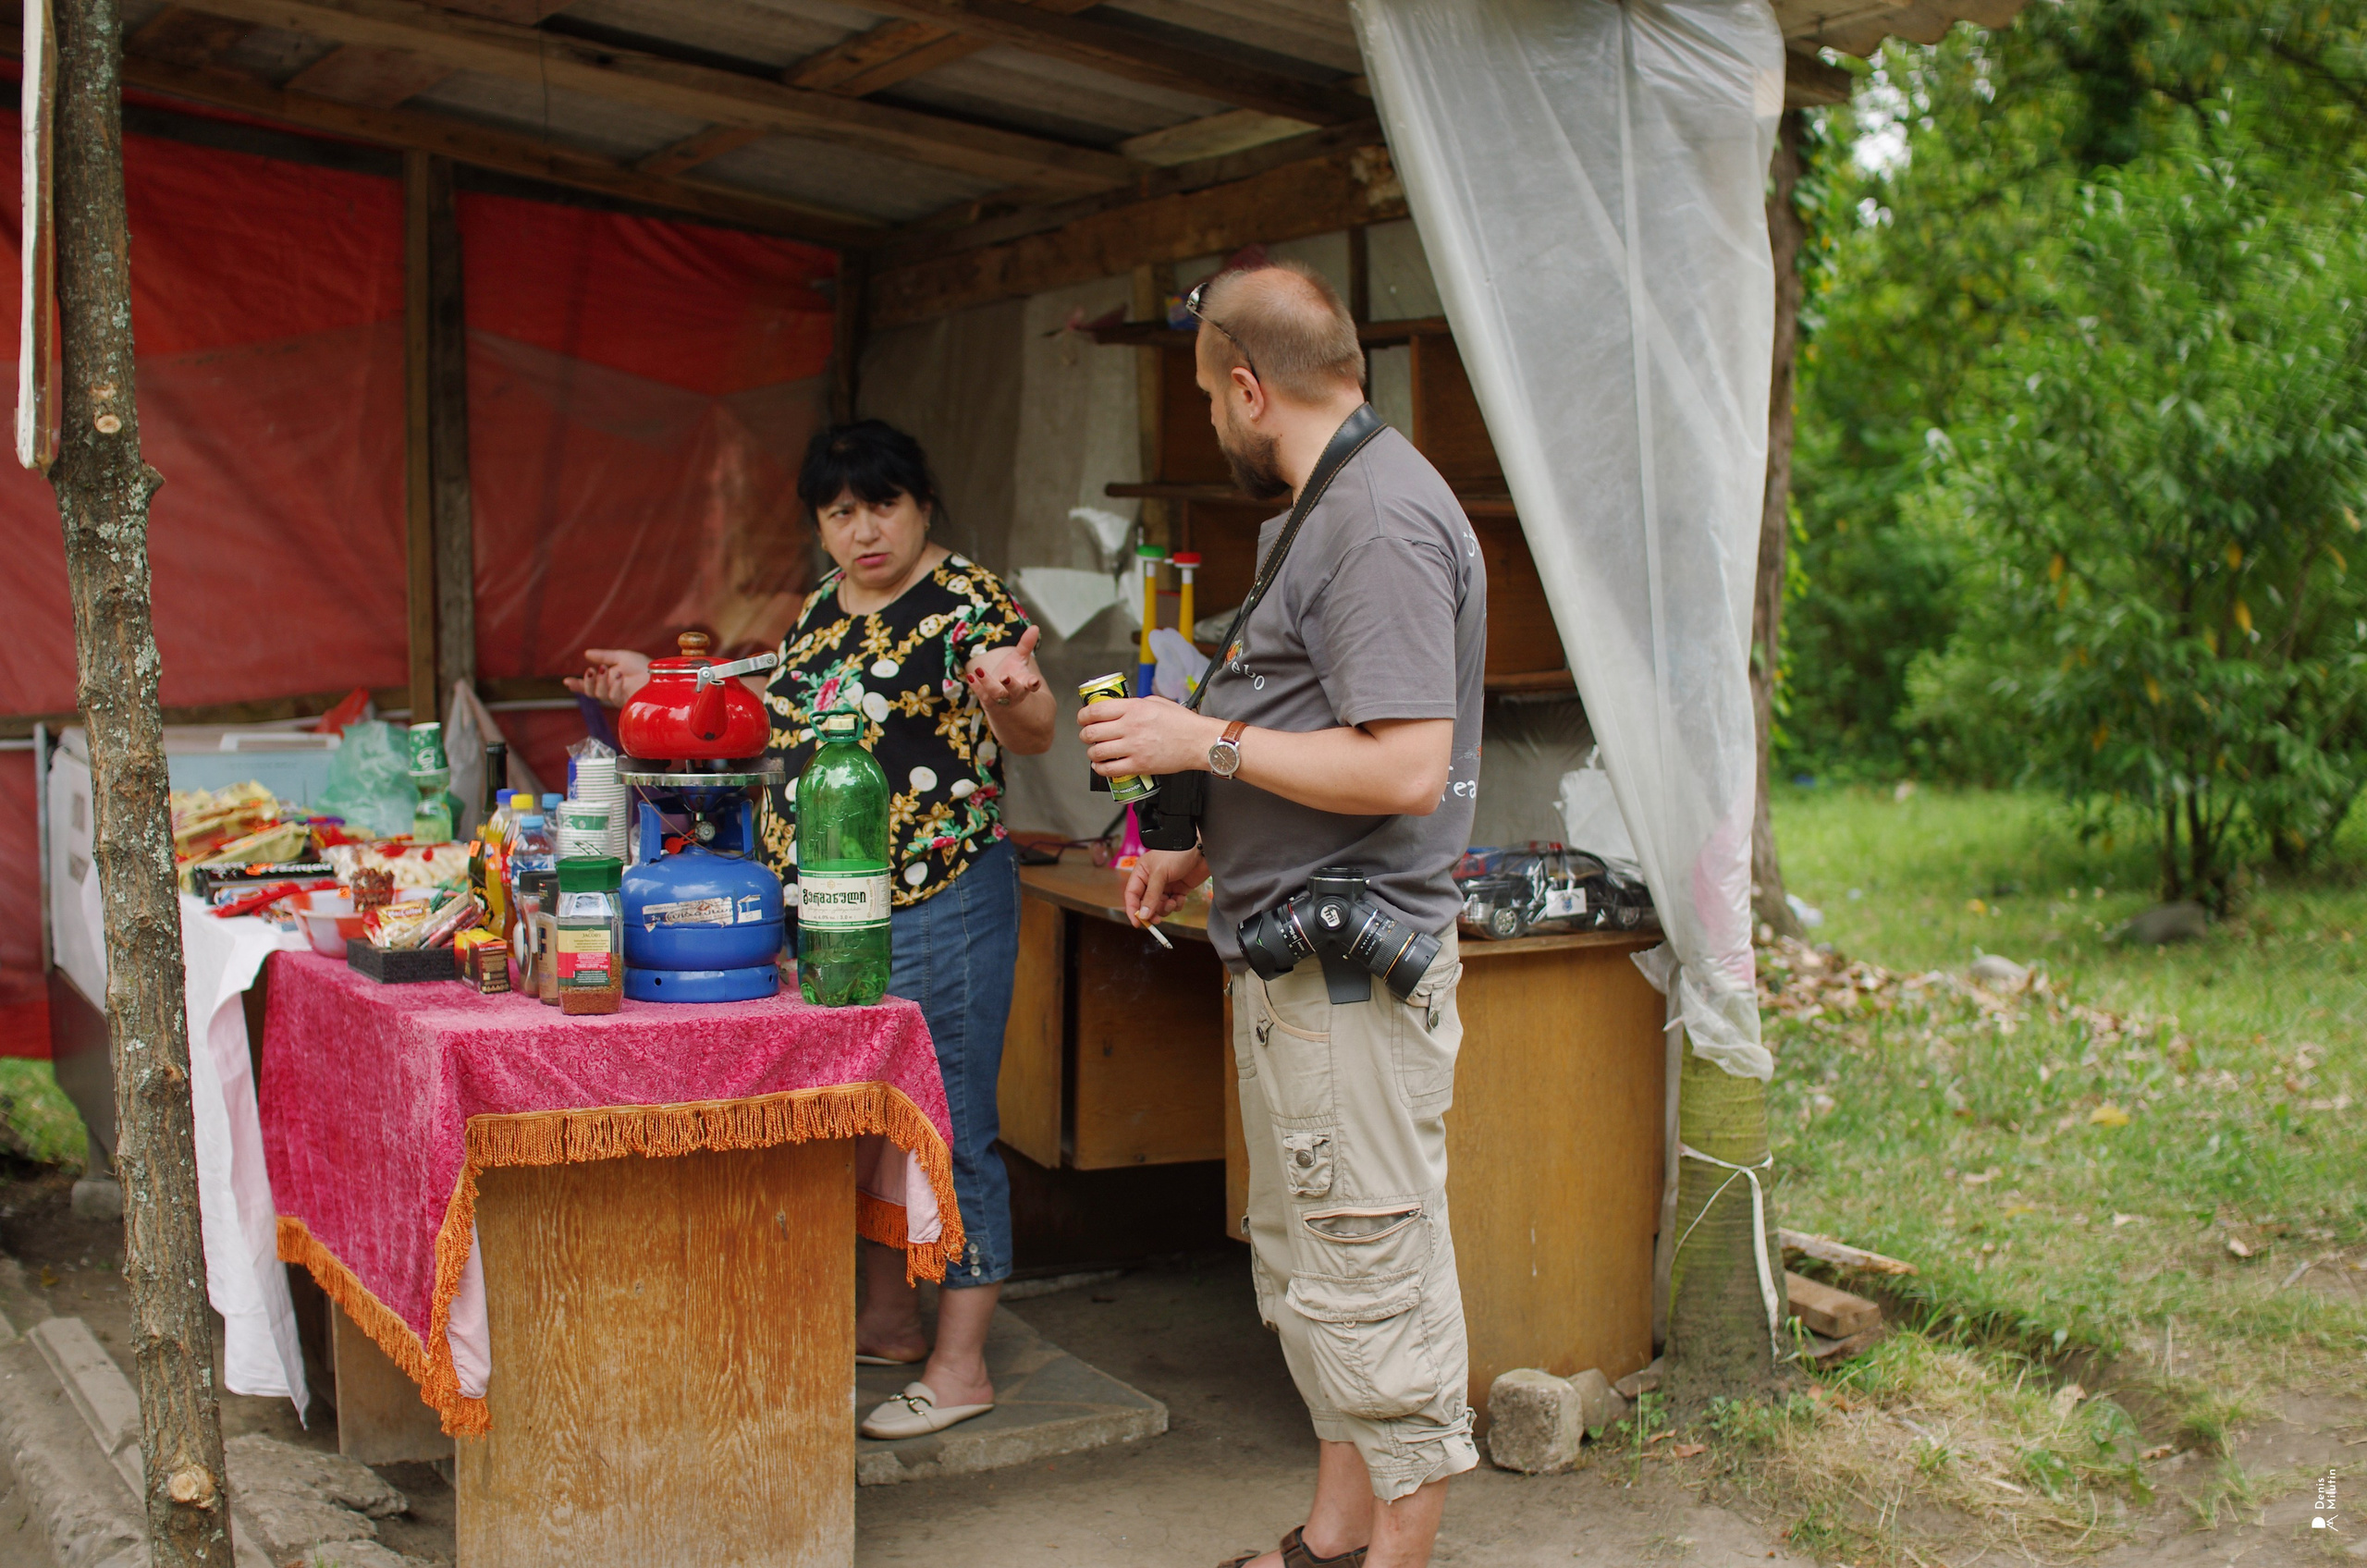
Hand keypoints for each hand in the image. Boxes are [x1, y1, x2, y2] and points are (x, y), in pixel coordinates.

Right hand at [563, 648, 651, 707]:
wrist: (661, 674)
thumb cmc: (644, 666)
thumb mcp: (621, 657)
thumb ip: (604, 657)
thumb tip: (586, 654)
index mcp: (608, 681)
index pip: (590, 685)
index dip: (577, 685)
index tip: (566, 681)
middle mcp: (611, 691)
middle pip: (591, 692)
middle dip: (587, 682)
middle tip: (591, 670)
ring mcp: (619, 698)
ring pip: (600, 695)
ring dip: (600, 682)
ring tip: (605, 670)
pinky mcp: (627, 703)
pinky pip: (613, 696)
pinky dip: (613, 685)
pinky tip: (618, 676)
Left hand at [966, 626, 1043, 708]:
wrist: (1003, 697)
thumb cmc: (1014, 674)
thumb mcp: (1019, 658)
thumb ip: (1026, 644)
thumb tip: (1035, 627)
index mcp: (1025, 682)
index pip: (1032, 684)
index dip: (1033, 683)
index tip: (1034, 681)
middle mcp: (1015, 693)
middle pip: (1015, 691)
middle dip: (1010, 685)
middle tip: (1004, 677)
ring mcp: (1002, 699)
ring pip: (996, 693)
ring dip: (987, 683)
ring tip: (979, 670)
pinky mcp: (989, 701)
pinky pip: (982, 695)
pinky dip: (976, 686)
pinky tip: (970, 676)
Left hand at [1077, 694, 1224, 777]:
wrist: (1198, 742)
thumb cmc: (1182, 722)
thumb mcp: (1156, 702)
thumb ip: (1135, 705)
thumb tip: (1119, 709)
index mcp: (1134, 708)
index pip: (1096, 710)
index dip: (1083, 716)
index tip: (1082, 719)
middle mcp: (1130, 726)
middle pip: (1092, 732)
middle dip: (1085, 735)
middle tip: (1087, 736)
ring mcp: (1134, 747)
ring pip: (1097, 751)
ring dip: (1091, 752)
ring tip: (1094, 752)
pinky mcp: (1139, 764)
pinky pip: (1110, 769)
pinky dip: (1100, 768)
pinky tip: (1100, 766)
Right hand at [1127, 846, 1207, 926]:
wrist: (1201, 848)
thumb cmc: (1176, 853)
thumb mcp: (1160, 873)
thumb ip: (1151, 896)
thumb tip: (1143, 915)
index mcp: (1142, 873)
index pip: (1132, 895)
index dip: (1133, 910)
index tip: (1137, 923)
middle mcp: (1152, 880)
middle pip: (1146, 904)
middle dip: (1152, 912)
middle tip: (1157, 920)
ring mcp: (1166, 886)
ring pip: (1160, 907)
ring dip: (1166, 908)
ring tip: (1173, 901)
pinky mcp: (1179, 889)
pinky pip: (1174, 904)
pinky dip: (1177, 904)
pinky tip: (1181, 897)